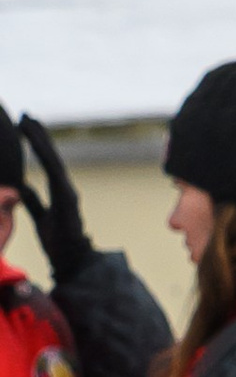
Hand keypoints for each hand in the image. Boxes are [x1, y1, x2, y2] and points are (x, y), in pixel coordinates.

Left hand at [18, 118, 90, 277]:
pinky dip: (44, 156)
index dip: (36, 144)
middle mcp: (64, 188)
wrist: (71, 261)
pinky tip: (36, 142)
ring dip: (39, 140)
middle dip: (38, 134)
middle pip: (49, 156)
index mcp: (58, 192)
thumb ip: (33, 201)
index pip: (46, 163)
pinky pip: (53, 172)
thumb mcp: (41, 218)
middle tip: (25, 115)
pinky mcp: (65, 198)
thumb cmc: (58, 243)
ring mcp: (67, 192)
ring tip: (27, 122)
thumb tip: (23, 187)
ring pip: (51, 159)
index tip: (25, 127)